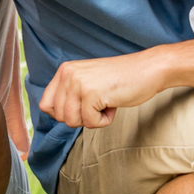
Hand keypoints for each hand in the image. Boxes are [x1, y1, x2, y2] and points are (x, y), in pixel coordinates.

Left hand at [39, 51, 160, 128]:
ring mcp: (78, 83)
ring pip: (72, 121)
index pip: (45, 104)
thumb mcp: (87, 81)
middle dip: (80, 118)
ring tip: (106, 103)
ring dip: (92, 119)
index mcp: (64, 70)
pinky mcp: (91, 93)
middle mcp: (68, 74)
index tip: (81, 109)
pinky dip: (104, 120)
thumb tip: (55, 115)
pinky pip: (90, 122)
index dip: (63, 114)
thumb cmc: (121, 79)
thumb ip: (70, 94)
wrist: (147, 70)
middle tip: (98, 104)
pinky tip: (113, 104)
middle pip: (59, 116)